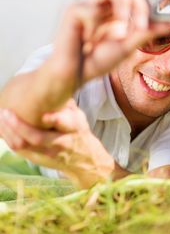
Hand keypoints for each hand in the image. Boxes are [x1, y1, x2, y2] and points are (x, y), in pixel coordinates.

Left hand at [0, 103, 115, 187]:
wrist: (84, 159)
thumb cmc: (79, 134)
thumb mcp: (79, 117)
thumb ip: (66, 106)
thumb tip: (55, 88)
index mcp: (75, 129)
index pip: (67, 124)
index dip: (56, 119)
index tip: (46, 115)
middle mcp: (61, 143)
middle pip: (38, 138)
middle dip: (19, 125)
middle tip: (6, 112)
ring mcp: (48, 153)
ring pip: (24, 145)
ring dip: (9, 132)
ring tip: (0, 118)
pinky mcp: (38, 160)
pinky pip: (19, 150)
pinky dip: (8, 138)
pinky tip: (1, 127)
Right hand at [48, 0, 169, 88]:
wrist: (75, 75)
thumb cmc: (100, 59)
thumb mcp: (129, 45)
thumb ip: (147, 33)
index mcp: (119, 7)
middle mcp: (105, 0)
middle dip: (140, 4)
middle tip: (141, 28)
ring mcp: (90, 2)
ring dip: (122, 5)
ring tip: (121, 32)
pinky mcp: (74, 9)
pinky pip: (91, 8)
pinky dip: (95, 28)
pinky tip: (89, 41)